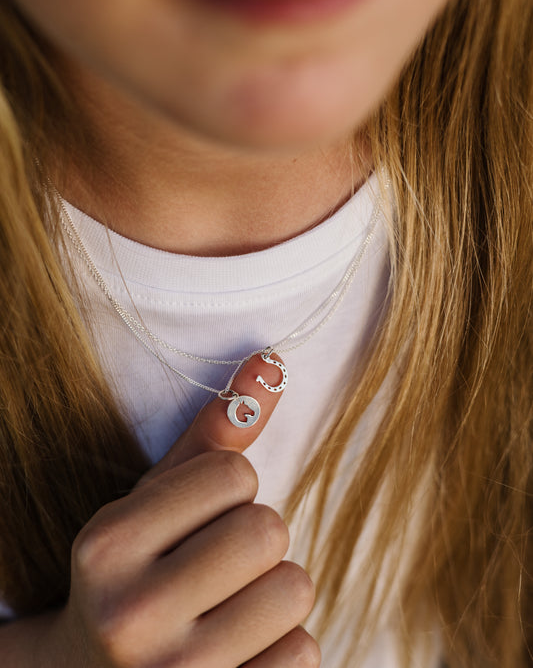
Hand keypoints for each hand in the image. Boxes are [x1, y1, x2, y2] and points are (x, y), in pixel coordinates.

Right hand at [52, 353, 319, 666]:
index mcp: (108, 545)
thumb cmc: (134, 574)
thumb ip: (211, 434)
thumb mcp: (153, 504)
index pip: (232, 473)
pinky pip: (303, 652)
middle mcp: (132, 613)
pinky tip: (239, 651)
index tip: (203, 515)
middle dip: (256, 538)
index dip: (231, 489)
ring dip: (274, 590)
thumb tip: (272, 360)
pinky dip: (282, 646)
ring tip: (229, 605)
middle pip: (268, 529)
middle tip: (220, 563)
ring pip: (294, 589)